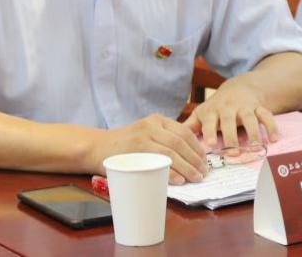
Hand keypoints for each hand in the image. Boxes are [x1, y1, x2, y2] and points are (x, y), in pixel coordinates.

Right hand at [90, 113, 207, 184]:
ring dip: (187, 167)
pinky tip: (179, 180)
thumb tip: (190, 158)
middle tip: (203, 172)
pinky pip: (158, 161)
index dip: (197, 148)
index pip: (184, 132)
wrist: (96, 147)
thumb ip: (164, 140)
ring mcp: (143, 137)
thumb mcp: (146, 134)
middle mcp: (152, 125)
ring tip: (195, 178)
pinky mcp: (135, 150)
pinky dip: (171, 172)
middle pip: (181, 142)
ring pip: (172, 152)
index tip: (204, 161)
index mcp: (157, 120)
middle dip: (195, 159)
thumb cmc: (124, 146)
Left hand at [182, 77, 279, 154]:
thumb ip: (190, 127)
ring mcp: (244, 107)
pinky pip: (266, 114)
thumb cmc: (216, 107)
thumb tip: (172, 139)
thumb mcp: (202, 113)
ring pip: (250, 118)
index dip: (209, 131)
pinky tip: (274, 140)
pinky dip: (271, 126)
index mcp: (213, 111)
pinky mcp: (258, 107)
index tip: (210, 144)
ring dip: (254, 133)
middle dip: (232, 136)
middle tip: (235, 153)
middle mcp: (228, 108)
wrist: (238, 87)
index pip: (210, 121)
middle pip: (229, 121)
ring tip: (256, 148)